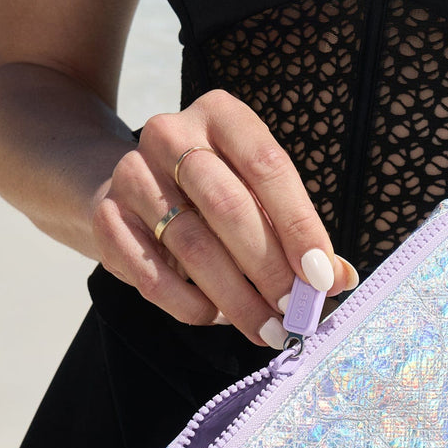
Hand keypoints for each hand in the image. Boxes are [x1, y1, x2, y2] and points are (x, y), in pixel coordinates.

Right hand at [91, 90, 356, 344]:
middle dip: (269, 269)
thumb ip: (299, 238)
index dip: (299, 225)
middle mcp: (171, 133)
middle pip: (228, 207)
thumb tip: (341, 280)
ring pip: (192, 245)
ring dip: (236, 299)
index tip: (322, 277)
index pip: (269, 167)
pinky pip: (152, 274)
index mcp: (222, 116)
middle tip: (294, 313)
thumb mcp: (260, 202)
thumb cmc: (213, 199)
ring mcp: (132, 173)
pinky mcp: (106, 217)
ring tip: (267, 330)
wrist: (127, 191)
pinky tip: (217, 319)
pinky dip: (191, 305)